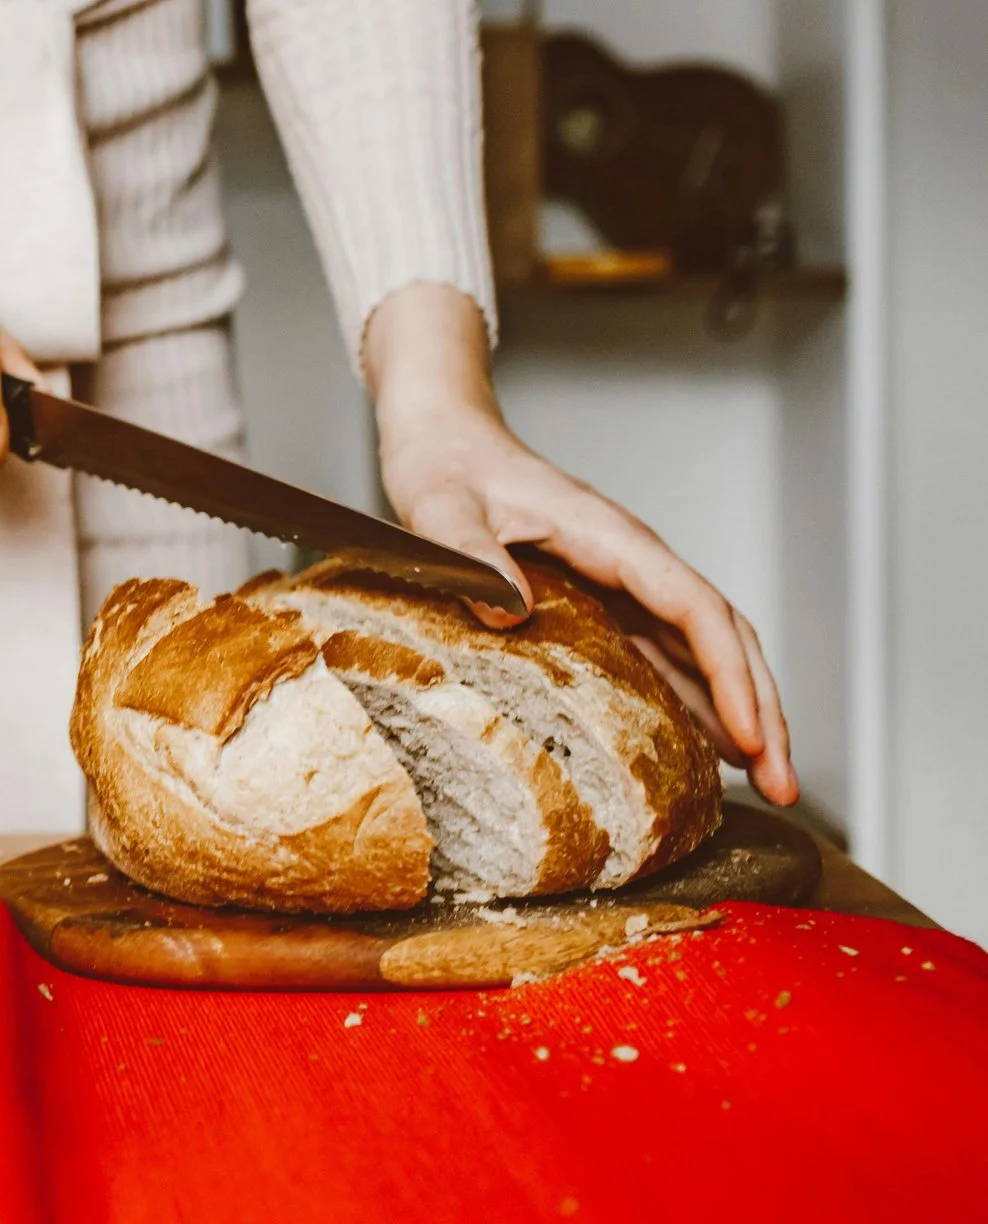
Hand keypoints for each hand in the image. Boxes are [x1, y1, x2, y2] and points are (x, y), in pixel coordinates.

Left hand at [365, 284, 796, 805]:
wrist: (442, 440)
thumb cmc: (445, 467)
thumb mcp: (441, 509)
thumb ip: (472, 555)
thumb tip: (510, 610)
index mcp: (609, 538)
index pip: (695, 609)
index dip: (729, 674)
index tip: (750, 733)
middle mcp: (631, 562)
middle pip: (723, 636)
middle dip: (761, 708)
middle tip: (784, 782)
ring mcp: (622, 584)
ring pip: (704, 651)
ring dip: (740, 712)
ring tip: (767, 781)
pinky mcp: (603, 602)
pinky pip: (664, 656)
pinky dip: (695, 701)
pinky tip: (709, 747)